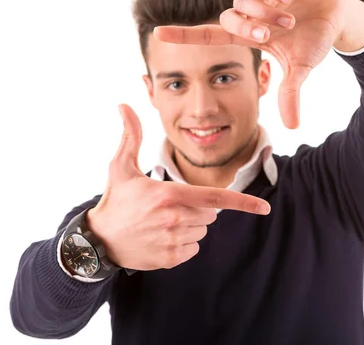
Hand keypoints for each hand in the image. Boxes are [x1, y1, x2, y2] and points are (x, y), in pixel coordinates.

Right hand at [86, 104, 270, 270]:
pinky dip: (184, 243)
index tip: (264, 208)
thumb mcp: (120, 166)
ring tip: (161, 222)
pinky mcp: (171, 258)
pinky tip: (161, 237)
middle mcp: (175, 219)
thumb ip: (131, 136)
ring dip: (190, 226)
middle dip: (197, 208)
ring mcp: (173, 241)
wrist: (99, 240)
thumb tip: (123, 105)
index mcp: (169, 194)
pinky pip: (194, 248)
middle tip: (167, 206)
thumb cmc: (115, 200)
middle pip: (210, 214)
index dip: (243, 202)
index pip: (215, 198)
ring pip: (202, 231)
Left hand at [153, 0, 353, 128]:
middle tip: (270, 36)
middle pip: (229, 18)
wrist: (338, 16)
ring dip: (264, 13)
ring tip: (289, 20)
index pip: (209, 35)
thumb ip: (291, 92)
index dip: (184, 36)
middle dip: (247, 29)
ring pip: (243, 0)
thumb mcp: (300, 68)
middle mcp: (250, 14)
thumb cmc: (314, 41)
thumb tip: (292, 126)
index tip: (157, 34)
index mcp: (249, 35)